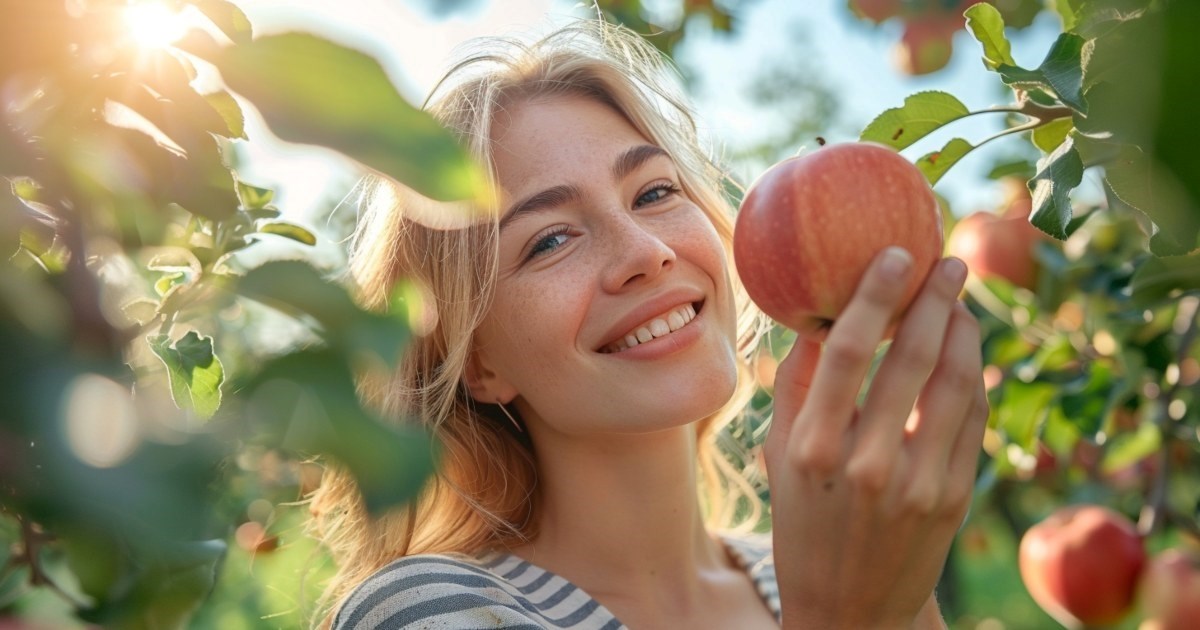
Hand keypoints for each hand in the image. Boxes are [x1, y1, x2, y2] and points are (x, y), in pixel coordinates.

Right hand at [763, 248, 987, 629]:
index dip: (876, 296)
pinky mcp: (954, 498)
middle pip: (912, 358)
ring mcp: (917, 483)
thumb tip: (819, 314)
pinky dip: (973, 375)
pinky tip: (966, 350)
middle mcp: (867, 463)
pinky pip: (971, 419)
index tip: (896, 255)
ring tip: (962, 297)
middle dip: (936, 299)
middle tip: (949, 260)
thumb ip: (795, 386)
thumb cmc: (803, 523)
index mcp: (812, 448)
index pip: (849, 353)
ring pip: (954, 383)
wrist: (848, 609)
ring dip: (964, 330)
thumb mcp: (777, 457)